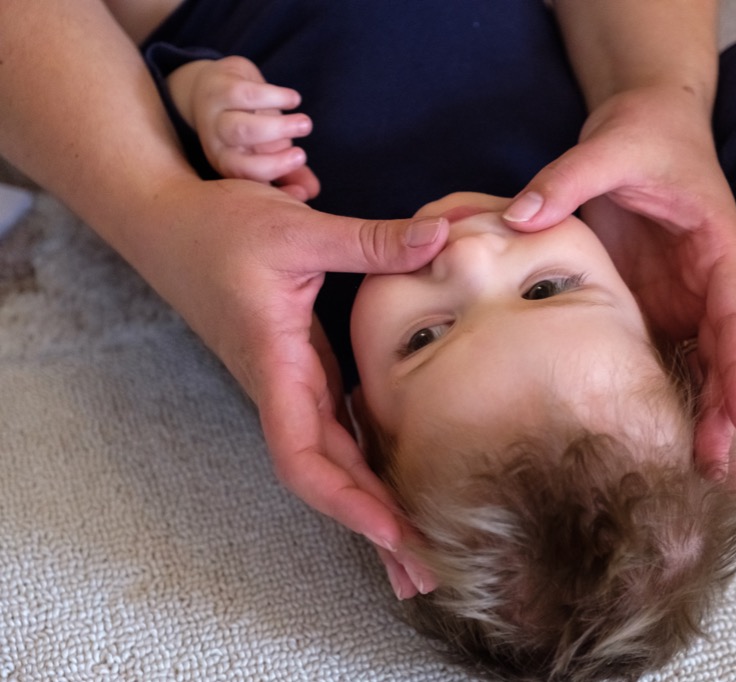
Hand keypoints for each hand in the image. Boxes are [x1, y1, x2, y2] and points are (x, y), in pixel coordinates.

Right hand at [140, 177, 446, 596]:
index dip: (346, 502)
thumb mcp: (298, 231)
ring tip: (419, 547)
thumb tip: (443, 238)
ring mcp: (292, 383)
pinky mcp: (303, 369)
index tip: (393, 534)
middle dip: (373, 525)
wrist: (168, 223)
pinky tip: (400, 478)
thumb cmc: (218, 228)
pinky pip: (339, 427)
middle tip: (427, 572)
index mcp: (274, 366)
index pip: (302, 457)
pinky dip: (368, 458)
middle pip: (326, 476)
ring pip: (335, 458)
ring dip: (373, 501)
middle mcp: (282, 387)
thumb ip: (371, 241)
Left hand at [167, 56, 319, 200]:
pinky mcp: (222, 86)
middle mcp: (218, 146)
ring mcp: (216, 116)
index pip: (249, 184)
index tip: (304, 193)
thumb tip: (313, 190)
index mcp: (230, 166)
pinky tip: (294, 99)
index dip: (275, 192)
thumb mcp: (267, 149)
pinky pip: (245, 94)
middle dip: (273, 164)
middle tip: (302, 156)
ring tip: (306, 125)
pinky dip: (273, 97)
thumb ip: (290, 171)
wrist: (210, 86)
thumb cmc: (245, 123)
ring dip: (275, 128)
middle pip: (238, 163)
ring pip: (240, 129)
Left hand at [503, 86, 735, 479]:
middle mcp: (711, 282)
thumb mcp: (612, 146)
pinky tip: (662, 446)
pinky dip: (674, 404)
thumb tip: (517, 216)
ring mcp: (686, 300)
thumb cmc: (645, 133)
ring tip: (704, 477)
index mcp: (721, 247)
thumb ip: (569, 179)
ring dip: (707, 420)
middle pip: (730, 356)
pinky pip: (670, 361)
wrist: (647, 127)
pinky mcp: (659, 308)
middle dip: (731, 413)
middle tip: (718, 469)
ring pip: (705, 369)